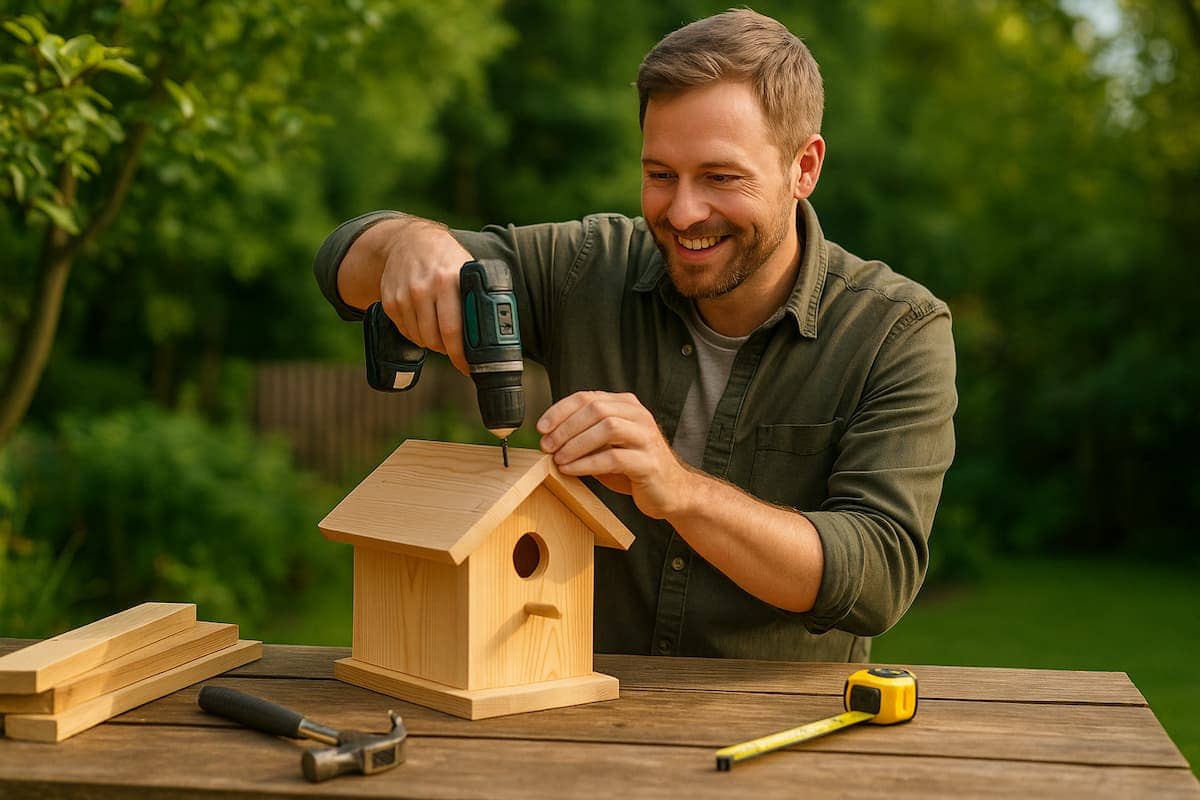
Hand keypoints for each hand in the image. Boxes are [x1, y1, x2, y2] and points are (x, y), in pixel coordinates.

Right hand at [378, 220, 474, 375]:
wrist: (408, 241)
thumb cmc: (444, 258)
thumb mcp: (465, 268)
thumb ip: (476, 294)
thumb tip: (493, 330)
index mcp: (448, 280)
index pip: (454, 329)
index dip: (461, 354)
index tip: (468, 367)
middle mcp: (424, 288)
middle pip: (435, 339)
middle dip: (448, 351)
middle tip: (456, 351)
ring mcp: (404, 295)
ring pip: (420, 338)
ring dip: (433, 344)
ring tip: (441, 335)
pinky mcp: (390, 301)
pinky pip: (406, 332)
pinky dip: (417, 335)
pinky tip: (425, 325)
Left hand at [537, 391, 695, 519]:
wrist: (670, 491)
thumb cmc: (634, 467)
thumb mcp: (607, 445)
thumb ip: (586, 434)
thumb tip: (549, 436)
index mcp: (627, 405)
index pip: (587, 397)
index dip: (560, 410)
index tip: (541, 427)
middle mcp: (639, 416)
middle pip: (596, 409)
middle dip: (566, 427)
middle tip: (547, 445)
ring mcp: (646, 438)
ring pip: (607, 428)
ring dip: (576, 444)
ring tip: (558, 458)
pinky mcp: (649, 462)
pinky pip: (613, 458)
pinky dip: (587, 464)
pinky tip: (571, 470)